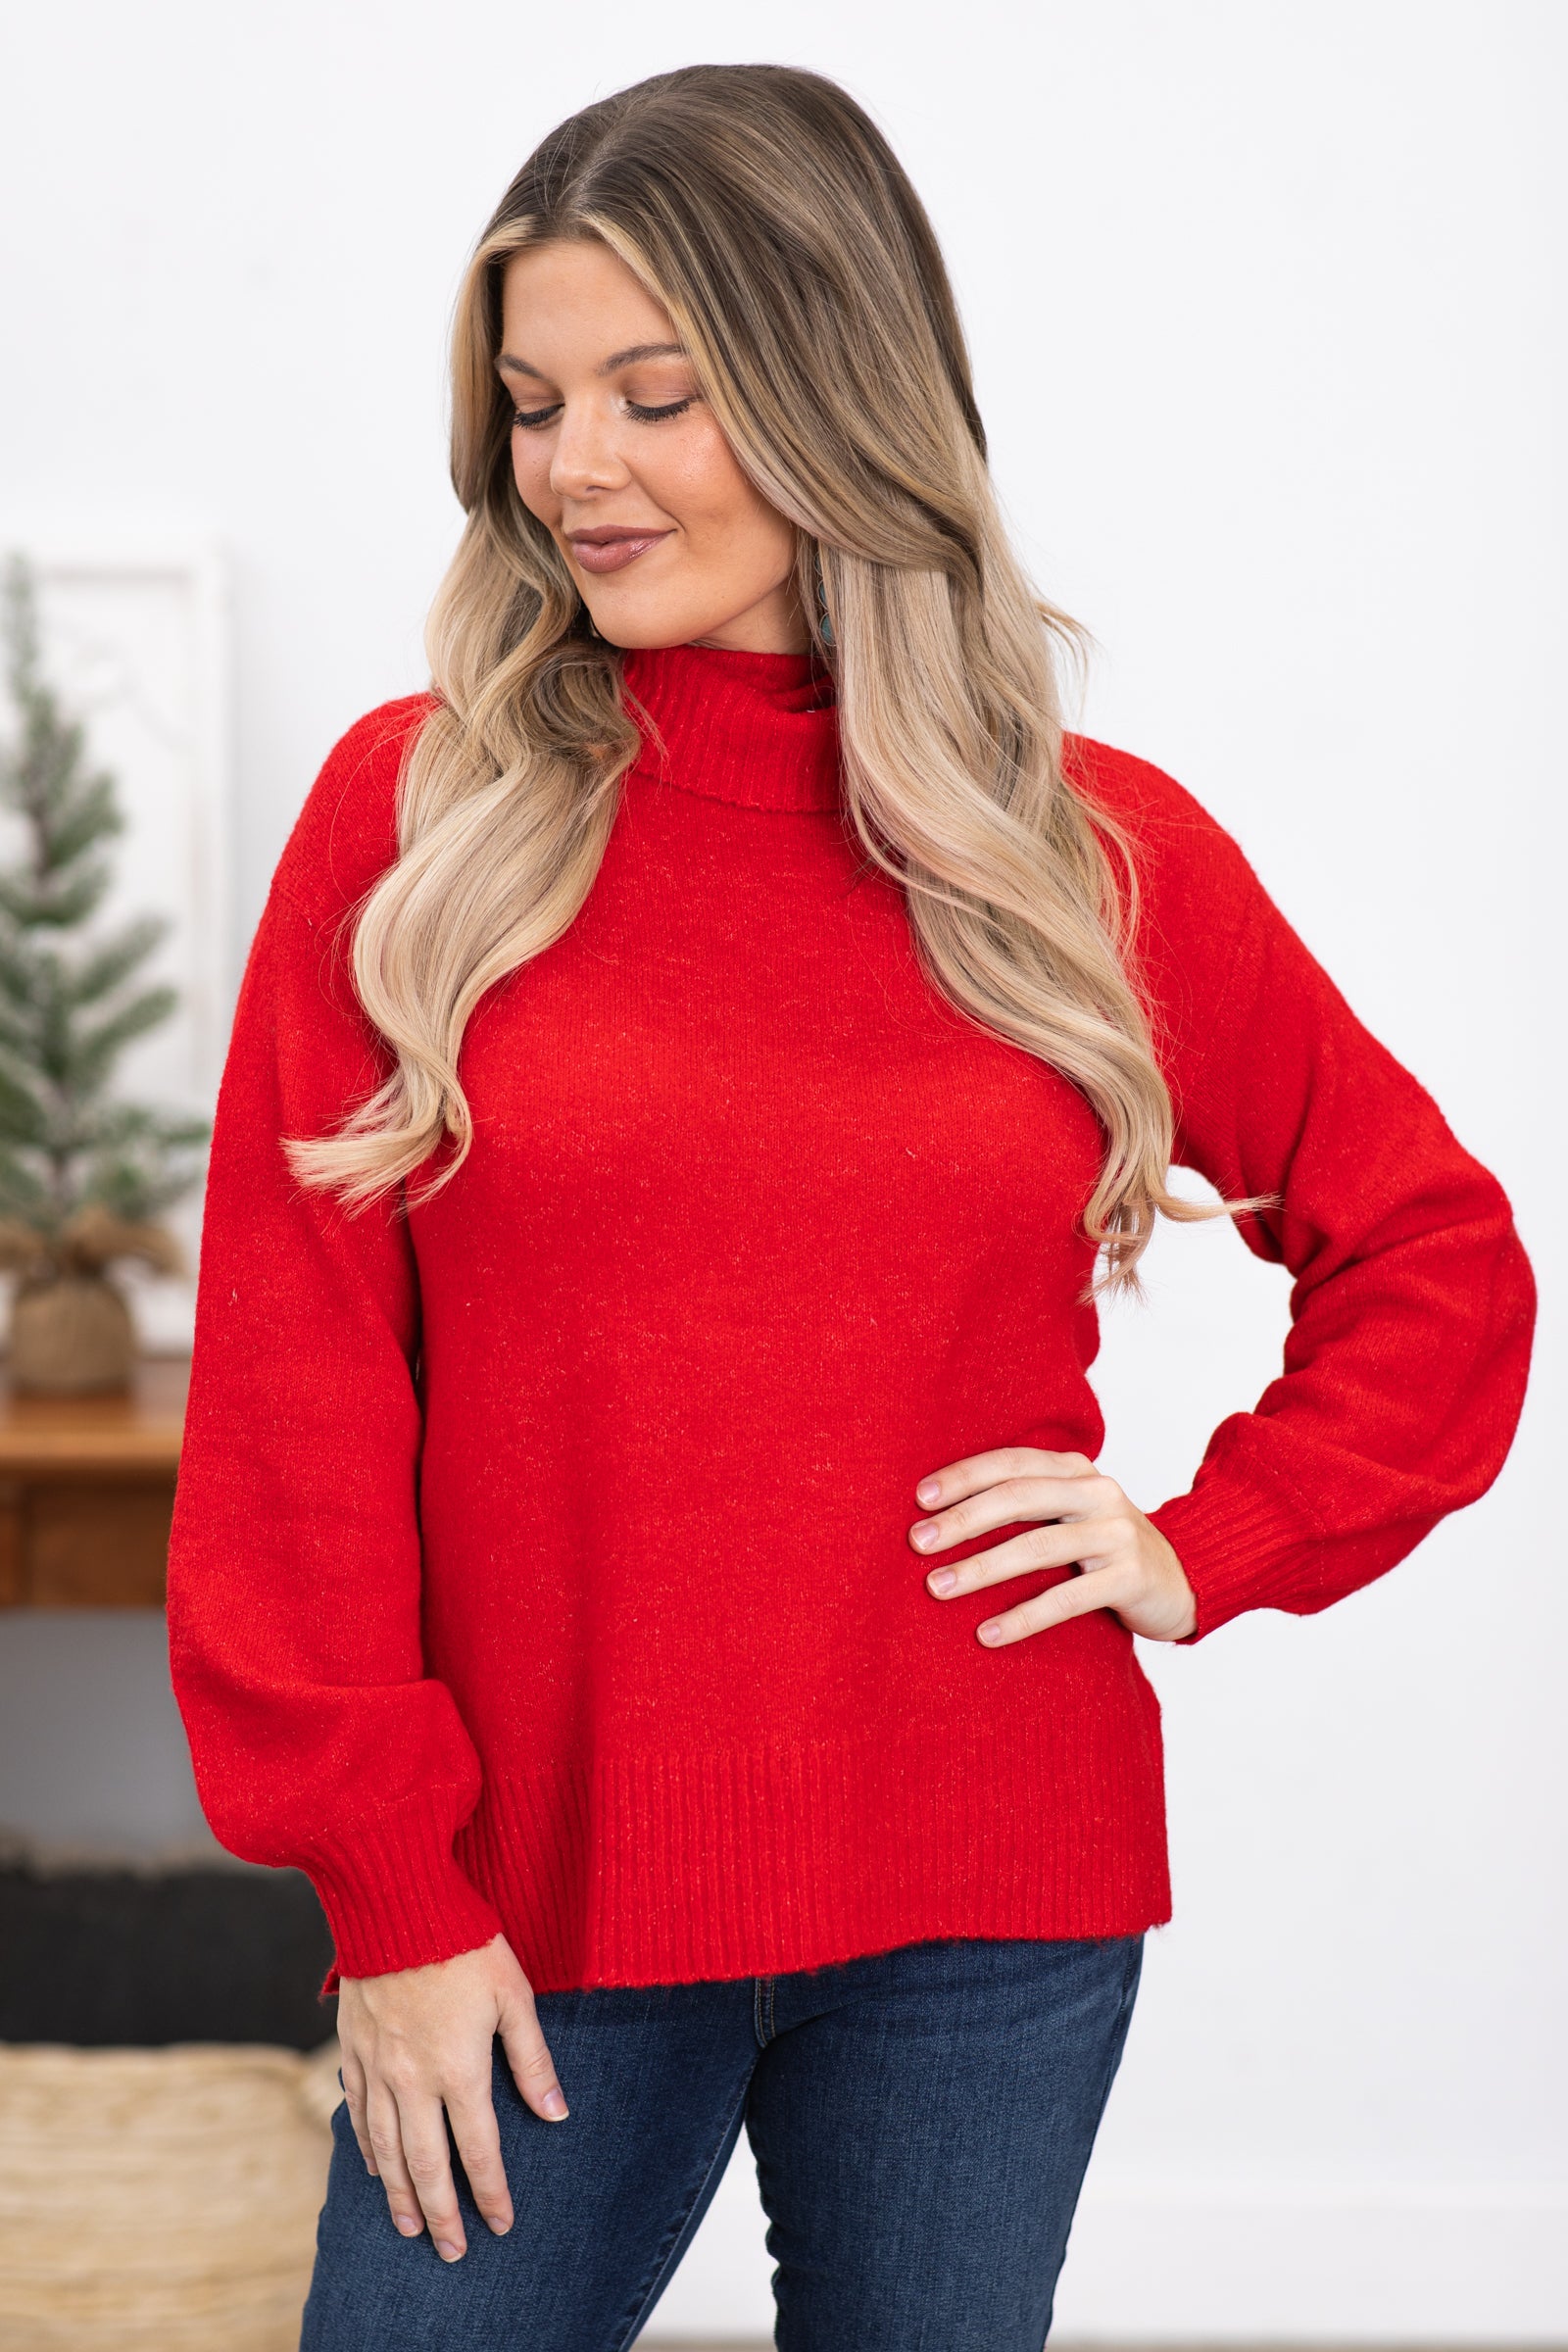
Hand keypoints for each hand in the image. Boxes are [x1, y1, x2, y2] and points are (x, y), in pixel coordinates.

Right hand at [336, 1932, 566, 2261]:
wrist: (395, 1903)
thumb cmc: (464, 1942)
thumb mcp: (514, 1995)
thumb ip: (532, 2059)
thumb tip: (556, 2113)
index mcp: (459, 2070)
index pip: (478, 2151)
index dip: (491, 2193)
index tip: (500, 2224)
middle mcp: (412, 2080)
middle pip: (426, 2165)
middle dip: (441, 2214)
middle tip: (451, 2251)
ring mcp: (377, 2066)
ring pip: (386, 2148)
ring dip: (399, 2193)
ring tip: (409, 2226)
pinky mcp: (353, 2047)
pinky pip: (357, 2111)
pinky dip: (366, 2147)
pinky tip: (374, 2167)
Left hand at [909, 1447, 1196, 1646]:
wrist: (1184, 1579)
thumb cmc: (1106, 1548)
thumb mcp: (1070, 1513)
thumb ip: (1025, 1503)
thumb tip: (939, 1514)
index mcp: (1076, 1470)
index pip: (1011, 1462)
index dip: (963, 1476)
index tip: (918, 1499)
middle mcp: (1097, 1492)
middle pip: (1019, 1497)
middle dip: (963, 1519)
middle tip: (917, 1543)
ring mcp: (1117, 1534)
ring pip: (1038, 1547)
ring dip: (981, 1568)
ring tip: (937, 1587)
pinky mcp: (1130, 1577)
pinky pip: (1067, 1598)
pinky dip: (1024, 1616)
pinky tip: (988, 1634)